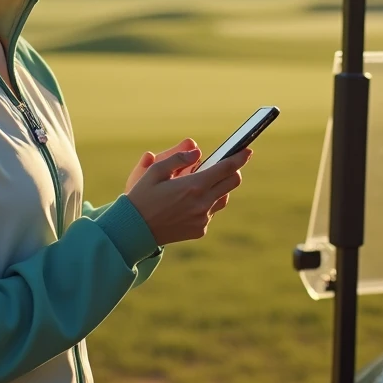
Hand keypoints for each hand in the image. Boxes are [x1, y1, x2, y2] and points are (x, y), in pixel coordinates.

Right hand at [125, 147, 251, 245]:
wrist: (135, 231)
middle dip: (232, 171)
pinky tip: (189, 202)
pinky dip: (206, 204)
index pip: (226, 168)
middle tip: (223, 165)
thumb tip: (197, 152)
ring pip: (223, 198)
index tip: (247, 151)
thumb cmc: (142, 197)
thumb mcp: (154, 172)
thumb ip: (178, 158)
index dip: (239, 158)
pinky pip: (211, 213)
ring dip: (218, 188)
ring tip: (201, 184)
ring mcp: (203, 219)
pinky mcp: (200, 230)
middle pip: (232, 183)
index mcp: (193, 186)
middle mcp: (202, 203)